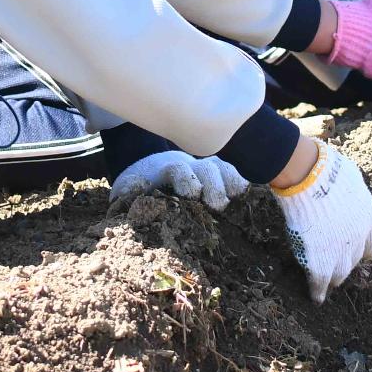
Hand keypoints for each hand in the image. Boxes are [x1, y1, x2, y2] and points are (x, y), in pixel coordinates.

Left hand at [110, 150, 249, 211]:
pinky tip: (246, 194)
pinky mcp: (213, 176)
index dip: (186, 178)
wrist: (147, 168)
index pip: (178, 168)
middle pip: (205, 167)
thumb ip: (128, 195)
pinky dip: (238, 181)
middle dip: (213, 184)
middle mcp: (187, 166)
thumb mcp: (125, 192)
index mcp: (163, 170)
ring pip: (220, 167)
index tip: (191, 195)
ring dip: (229, 182)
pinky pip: (229, 173)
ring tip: (236, 199)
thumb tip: (131, 197)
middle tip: (217, 205)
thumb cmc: (136, 188)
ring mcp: (202, 169)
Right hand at [272, 142, 371, 302]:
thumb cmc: (328, 170)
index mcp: (371, 221)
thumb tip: (346, 185)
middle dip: (345, 263)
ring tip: (326, 284)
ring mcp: (341, 253)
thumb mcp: (351, 179)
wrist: (310, 178)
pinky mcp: (321, 262)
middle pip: (354, 261)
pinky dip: (317, 292)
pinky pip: (320, 282)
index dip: (362, 249)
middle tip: (335, 264)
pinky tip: (316, 298)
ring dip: (332, 278)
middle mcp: (360, 240)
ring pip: (339, 275)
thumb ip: (351, 192)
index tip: (354, 250)